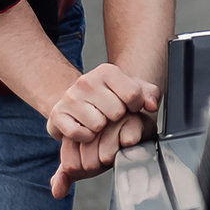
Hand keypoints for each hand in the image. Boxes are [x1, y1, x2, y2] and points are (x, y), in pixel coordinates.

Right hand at [45, 64, 158, 194]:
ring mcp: (70, 97)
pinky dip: (86, 137)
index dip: (135, 106)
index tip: (130, 106)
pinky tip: (86, 130)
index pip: (133, 94)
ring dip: (101, 129)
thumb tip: (151, 105)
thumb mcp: (132, 91)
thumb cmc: (109, 99)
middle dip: (117, 118)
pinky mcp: (58, 114)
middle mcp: (86, 81)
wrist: (77, 103)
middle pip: (116, 112)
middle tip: (110, 115)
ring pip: (98, 124)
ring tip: (98, 122)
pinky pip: (79, 134)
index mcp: (107, 72)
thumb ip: (150, 94)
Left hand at [51, 113, 147, 195]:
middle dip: (99, 165)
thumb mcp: (82, 160)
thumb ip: (65, 176)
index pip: (70, 166)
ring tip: (117, 148)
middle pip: (88, 163)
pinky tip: (128, 142)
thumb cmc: (105, 145)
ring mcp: (110, 120)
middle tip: (106, 154)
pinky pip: (126, 145)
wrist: (133, 128)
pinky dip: (129, 150)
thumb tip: (57, 192)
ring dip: (114, 159)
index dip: (83, 169)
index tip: (92, 157)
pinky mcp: (131, 119)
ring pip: (107, 156)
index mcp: (71, 131)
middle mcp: (88, 122)